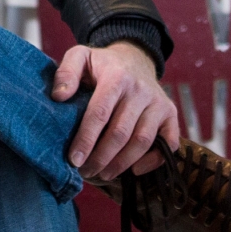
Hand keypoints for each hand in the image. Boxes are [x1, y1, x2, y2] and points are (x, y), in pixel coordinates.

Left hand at [52, 41, 179, 179]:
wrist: (135, 59)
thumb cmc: (103, 65)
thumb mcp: (81, 57)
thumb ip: (66, 72)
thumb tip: (59, 96)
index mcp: (117, 76)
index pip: (100, 113)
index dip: (86, 139)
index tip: (74, 160)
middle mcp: (141, 90)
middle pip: (121, 132)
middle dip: (101, 158)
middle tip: (85, 172)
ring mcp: (158, 103)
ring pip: (142, 141)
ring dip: (122, 163)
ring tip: (103, 174)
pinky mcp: (171, 114)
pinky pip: (169, 143)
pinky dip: (153, 161)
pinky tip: (134, 170)